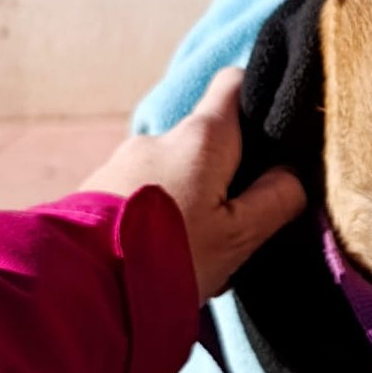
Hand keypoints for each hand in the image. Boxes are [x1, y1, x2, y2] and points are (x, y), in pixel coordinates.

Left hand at [84, 68, 306, 301]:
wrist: (79, 289)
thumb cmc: (168, 257)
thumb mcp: (238, 237)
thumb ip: (276, 200)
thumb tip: (292, 175)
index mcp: (202, 138)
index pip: (234, 83)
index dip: (258, 96)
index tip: (275, 131)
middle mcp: (159, 137)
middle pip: (208, 138)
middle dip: (227, 171)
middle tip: (238, 221)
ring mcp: (123, 161)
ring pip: (175, 169)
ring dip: (190, 197)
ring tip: (195, 248)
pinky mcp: (96, 189)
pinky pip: (143, 190)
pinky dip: (159, 212)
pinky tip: (160, 252)